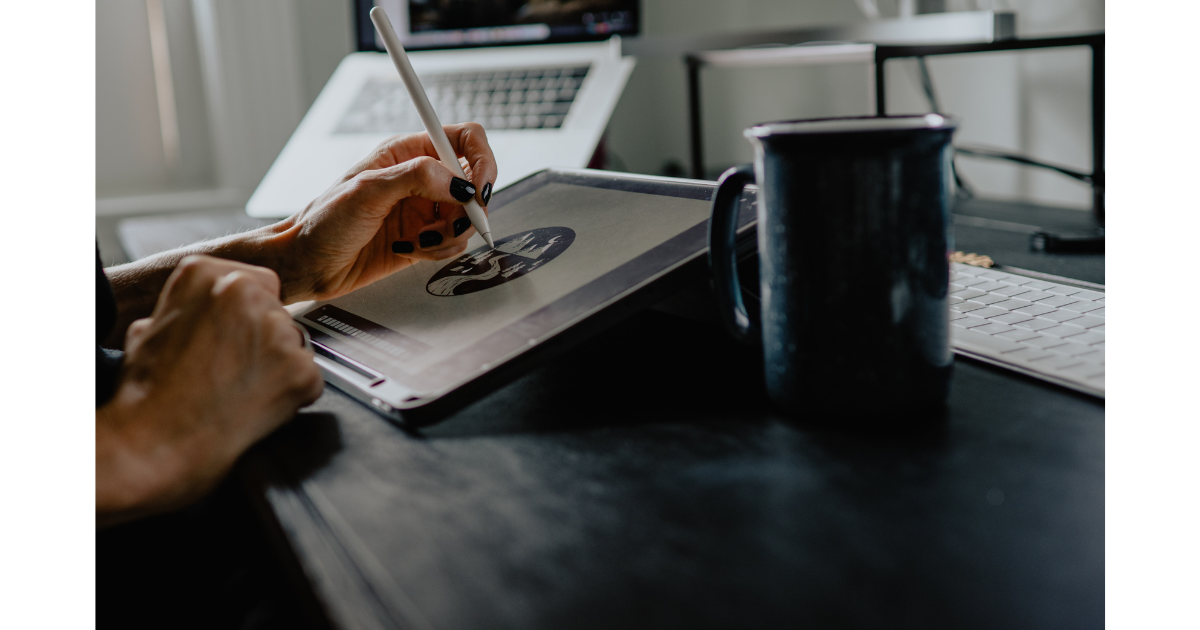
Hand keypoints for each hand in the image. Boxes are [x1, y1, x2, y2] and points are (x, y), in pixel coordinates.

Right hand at [96, 255, 322, 524]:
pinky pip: (309, 380)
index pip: (258, 284)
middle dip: (264, 341)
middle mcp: (244, 292)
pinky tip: (257, 409)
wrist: (154, 444)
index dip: (248, 317)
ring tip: (240, 392)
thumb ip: (189, 308)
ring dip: (278, 367)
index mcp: (204, 274)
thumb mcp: (150, 329)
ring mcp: (276, 330)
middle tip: (235, 372)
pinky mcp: (300, 370)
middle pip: (279, 313)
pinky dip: (292, 397)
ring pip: (296, 344)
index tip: (233, 338)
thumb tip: (203, 312)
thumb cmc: (146, 395)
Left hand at [274, 123, 497, 302]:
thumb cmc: (324, 221)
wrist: (308, 263)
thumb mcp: (368, 190)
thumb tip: (459, 183)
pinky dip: (439, 251)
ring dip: (449, 235)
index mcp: (408, 152)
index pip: (465, 140)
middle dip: (467, 209)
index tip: (478, 191)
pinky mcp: (424, 238)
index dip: (482, 161)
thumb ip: (417, 178)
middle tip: (448, 225)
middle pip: (473, 184)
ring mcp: (423, 209)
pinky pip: (453, 243)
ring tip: (417, 240)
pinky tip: (410, 250)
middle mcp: (421, 178)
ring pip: (466, 218)